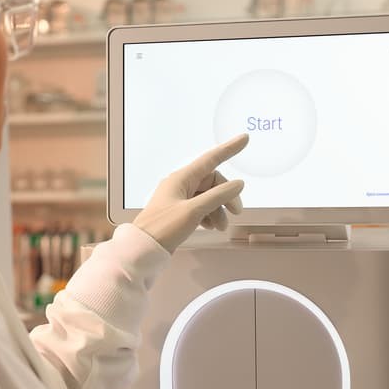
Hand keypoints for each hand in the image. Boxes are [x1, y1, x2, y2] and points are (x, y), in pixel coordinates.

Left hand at [133, 134, 248, 252]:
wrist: (144, 248)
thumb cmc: (164, 227)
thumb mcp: (194, 211)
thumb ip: (218, 196)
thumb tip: (238, 184)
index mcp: (181, 178)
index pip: (211, 159)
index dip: (229, 149)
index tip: (244, 139)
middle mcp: (180, 185)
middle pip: (212, 183)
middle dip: (226, 196)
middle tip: (236, 212)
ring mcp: (179, 199)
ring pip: (207, 197)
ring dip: (218, 209)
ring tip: (221, 226)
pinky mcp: (179, 213)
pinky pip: (200, 208)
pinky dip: (209, 215)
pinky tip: (210, 226)